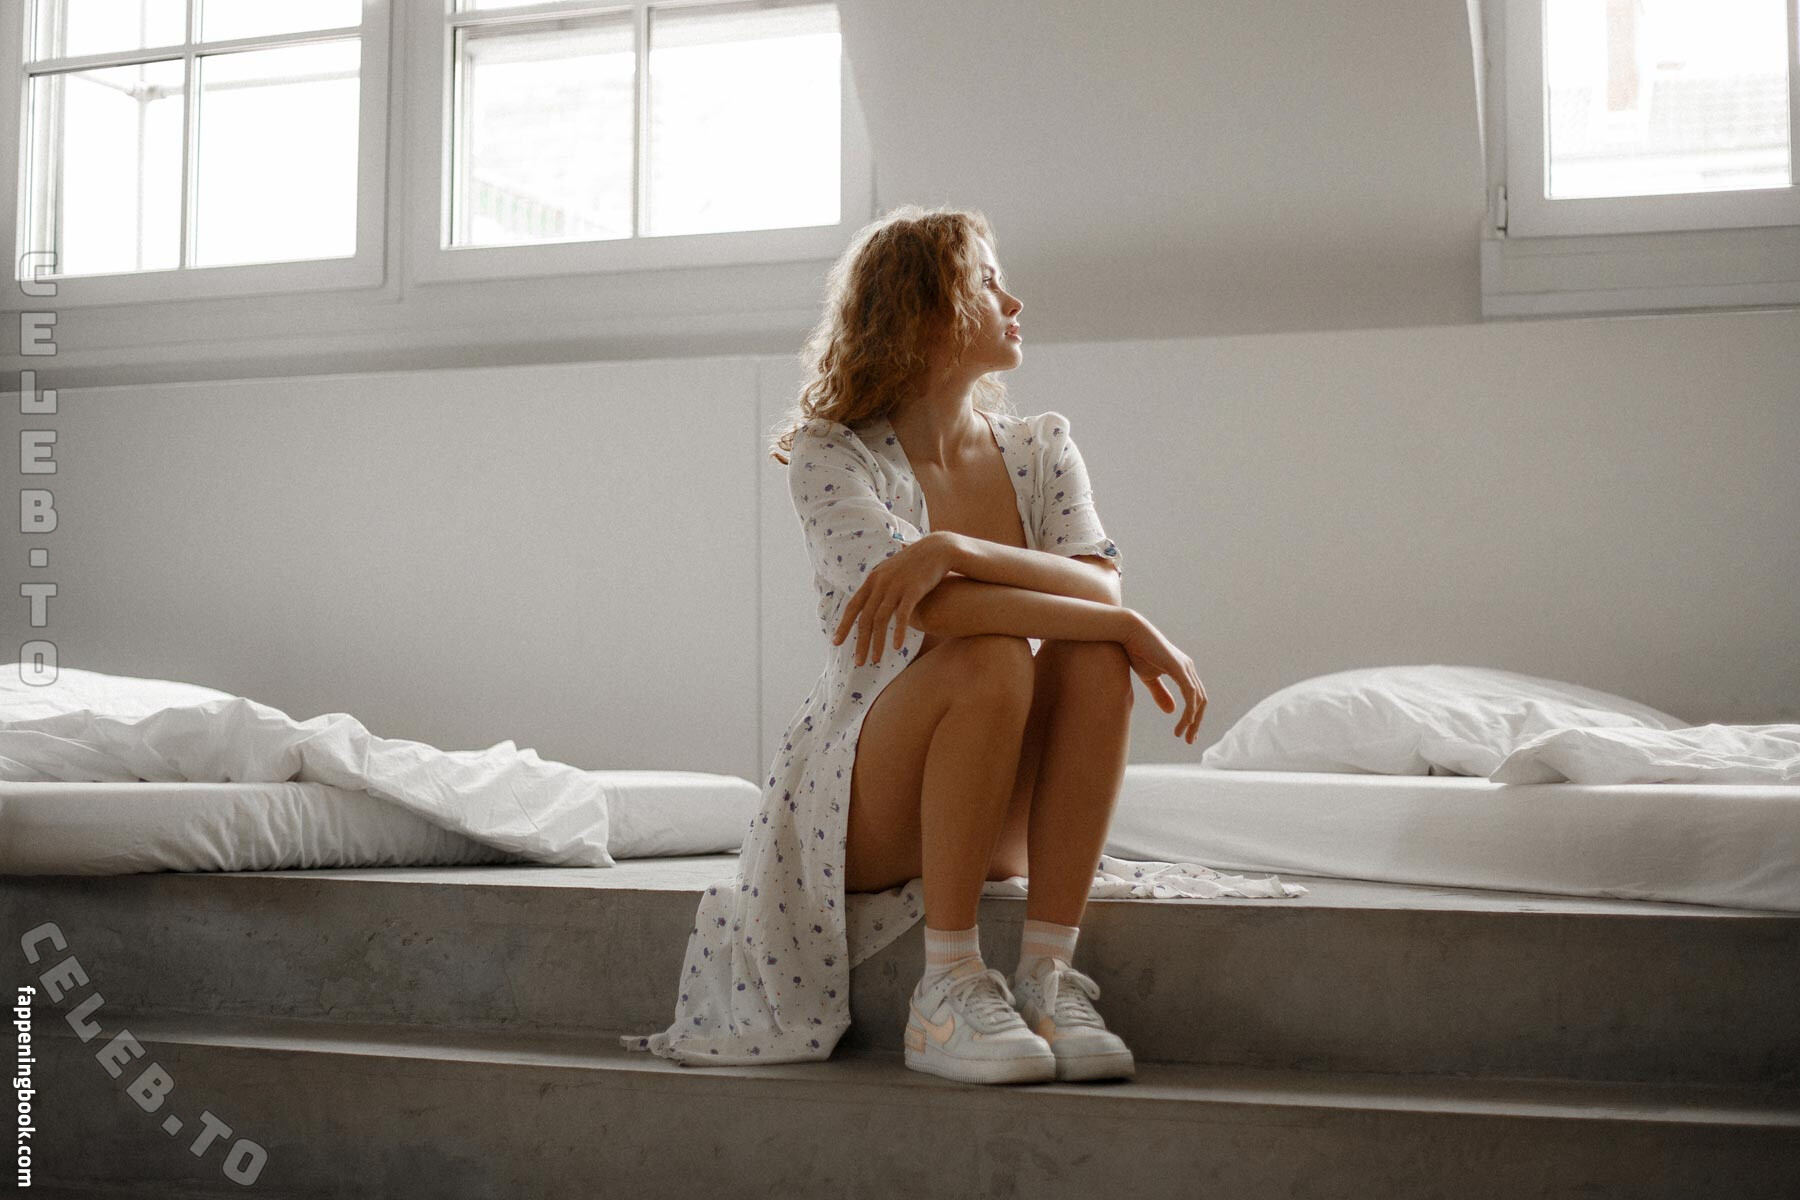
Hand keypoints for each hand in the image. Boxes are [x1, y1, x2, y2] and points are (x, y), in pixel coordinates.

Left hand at [831, 532, 958, 665]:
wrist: (938, 549)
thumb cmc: (915, 564)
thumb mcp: (891, 572)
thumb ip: (879, 586)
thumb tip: (869, 602)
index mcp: (873, 579)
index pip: (853, 606)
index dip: (844, 626)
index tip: (835, 642)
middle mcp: (881, 583)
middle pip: (865, 618)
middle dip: (860, 642)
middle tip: (858, 662)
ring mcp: (896, 586)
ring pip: (881, 620)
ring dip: (877, 643)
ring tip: (875, 660)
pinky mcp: (913, 589)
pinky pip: (902, 615)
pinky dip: (898, 632)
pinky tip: (896, 647)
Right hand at [1119, 610, 1207, 743]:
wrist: (1129, 633)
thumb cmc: (1136, 652)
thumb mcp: (1149, 678)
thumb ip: (1160, 694)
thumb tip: (1172, 711)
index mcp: (1183, 670)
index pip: (1196, 698)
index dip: (1194, 716)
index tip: (1186, 733)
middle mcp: (1188, 668)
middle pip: (1201, 701)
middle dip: (1197, 723)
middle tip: (1189, 740)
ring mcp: (1186, 667)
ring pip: (1198, 700)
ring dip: (1193, 720)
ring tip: (1183, 735)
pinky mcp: (1179, 668)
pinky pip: (1190, 693)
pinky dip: (1190, 709)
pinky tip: (1185, 721)